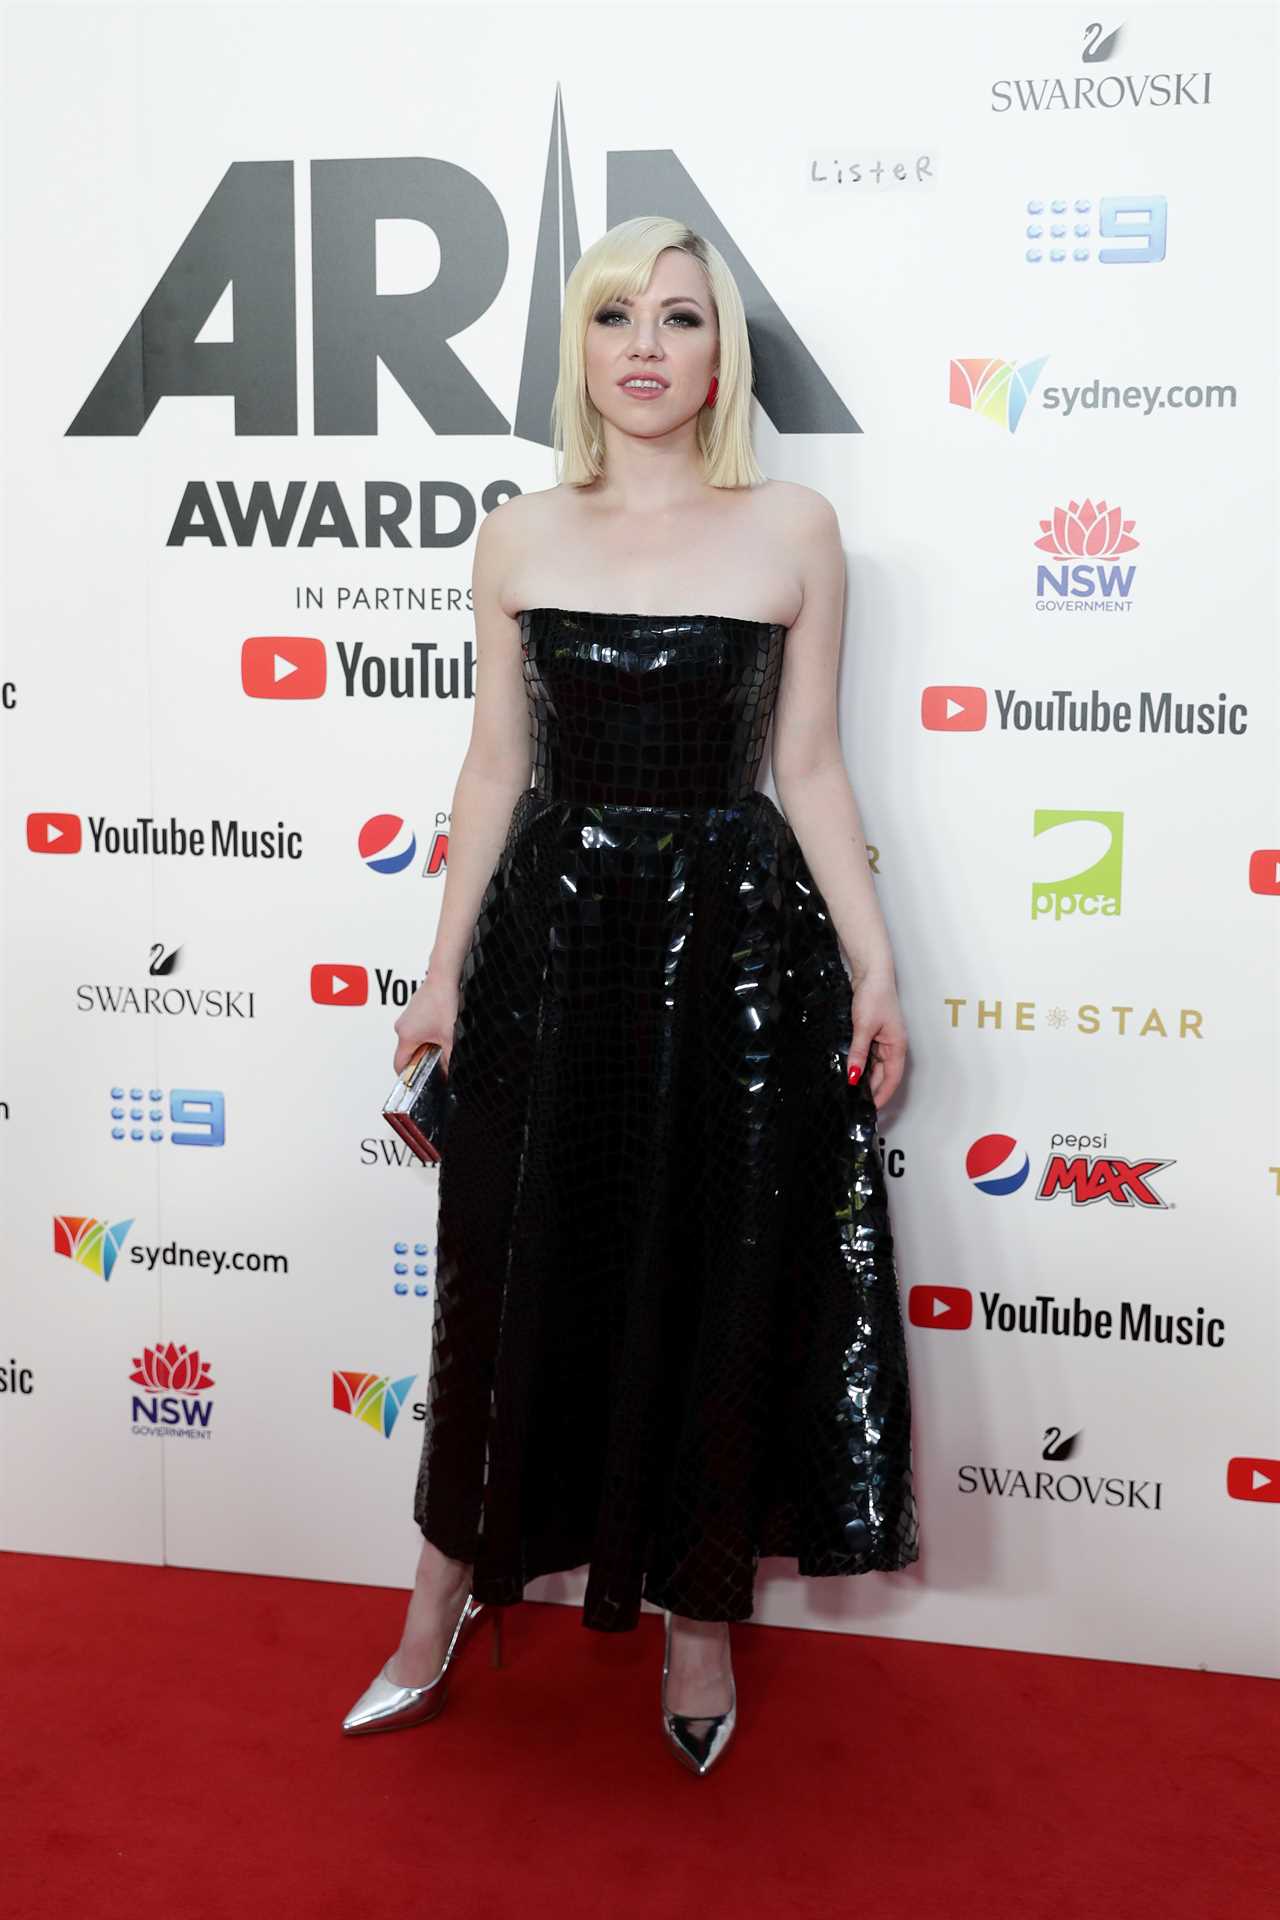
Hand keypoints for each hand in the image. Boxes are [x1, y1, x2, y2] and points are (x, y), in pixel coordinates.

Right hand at [393, 972, 460, 1076]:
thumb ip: (449, 1059)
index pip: (399, 1065)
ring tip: (443, 1042)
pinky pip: (417, 1030)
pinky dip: (427, 1035)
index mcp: (406, 1036)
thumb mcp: (451, 1037)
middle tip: (439, 1062)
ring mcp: (406, 1018)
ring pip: (413, 1042)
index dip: (409, 1076)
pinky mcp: (414, 1011)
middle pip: (407, 1054)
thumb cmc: (444, 1001)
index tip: (420, 1081)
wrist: (445, 977)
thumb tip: (447, 1072)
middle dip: (422, 1061)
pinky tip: (442, 1031)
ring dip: (426, 1047)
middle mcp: (402, 1027)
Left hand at [846, 972, 906, 1107]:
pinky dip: (860, 1064)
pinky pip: (868, 1055)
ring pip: (875, 1066)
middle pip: (884, 1075)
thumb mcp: (864, 1027)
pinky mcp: (872, 1033)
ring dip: (866, 1078)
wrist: (872, 972)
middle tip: (857, 1104)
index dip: (882, 1095)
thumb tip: (854, 1076)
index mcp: (897, 1046)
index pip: (892, 1079)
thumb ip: (858, 1053)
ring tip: (852, 1092)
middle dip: (873, 1090)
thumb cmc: (874, 996)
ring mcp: (883, 1040)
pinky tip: (850, 1071)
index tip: (871, 1109)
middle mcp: (892, 1046)